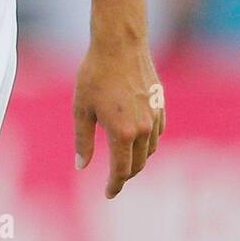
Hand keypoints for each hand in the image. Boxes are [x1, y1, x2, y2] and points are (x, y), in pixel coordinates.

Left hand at [74, 37, 163, 198]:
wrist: (119, 46)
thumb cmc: (95, 76)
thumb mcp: (81, 109)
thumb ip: (82, 140)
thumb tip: (81, 166)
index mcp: (122, 133)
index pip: (121, 171)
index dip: (114, 185)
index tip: (108, 194)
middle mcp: (143, 129)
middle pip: (138, 164)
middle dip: (126, 175)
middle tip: (114, 180)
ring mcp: (155, 117)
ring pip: (150, 150)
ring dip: (139, 160)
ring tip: (125, 161)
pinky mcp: (160, 106)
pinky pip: (157, 133)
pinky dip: (148, 142)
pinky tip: (138, 139)